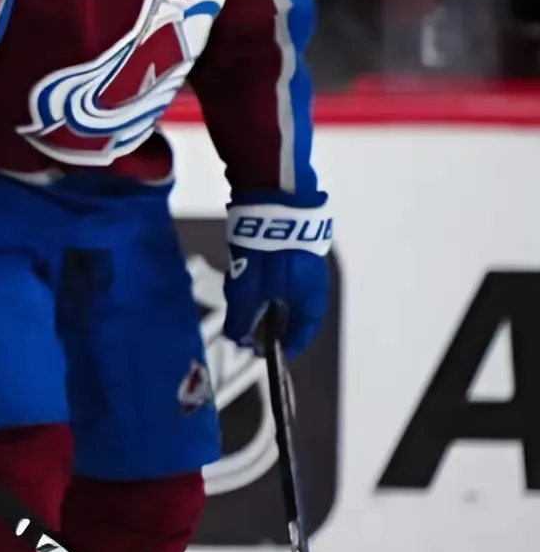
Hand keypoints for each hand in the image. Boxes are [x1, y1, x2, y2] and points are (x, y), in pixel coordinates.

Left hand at [222, 194, 332, 358]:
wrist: (273, 197)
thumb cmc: (267, 251)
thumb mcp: (250, 288)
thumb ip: (242, 315)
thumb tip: (237, 339)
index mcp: (312, 297)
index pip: (303, 331)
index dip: (285, 346)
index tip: (265, 354)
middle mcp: (313, 281)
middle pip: (292, 312)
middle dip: (269, 324)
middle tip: (245, 332)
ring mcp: (303, 260)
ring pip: (284, 290)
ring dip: (264, 301)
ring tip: (241, 307)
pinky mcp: (290, 242)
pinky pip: (279, 272)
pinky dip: (264, 281)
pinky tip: (245, 278)